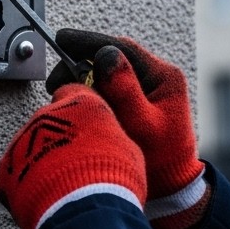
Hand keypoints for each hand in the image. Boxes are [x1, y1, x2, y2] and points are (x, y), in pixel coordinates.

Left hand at [0, 83, 146, 228]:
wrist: (85, 213)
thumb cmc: (114, 181)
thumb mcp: (129, 150)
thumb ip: (110, 136)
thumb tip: (107, 142)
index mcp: (79, 104)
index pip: (72, 91)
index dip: (78, 109)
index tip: (83, 124)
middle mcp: (46, 116)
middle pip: (49, 121)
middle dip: (59, 139)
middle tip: (75, 164)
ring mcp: (22, 141)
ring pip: (29, 147)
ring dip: (41, 161)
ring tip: (60, 187)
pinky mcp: (5, 169)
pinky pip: (15, 173)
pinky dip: (25, 184)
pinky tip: (44, 199)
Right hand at [47, 30, 208, 228]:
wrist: (172, 189)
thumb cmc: (162, 161)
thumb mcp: (141, 124)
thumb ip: (125, 90)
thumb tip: (105, 55)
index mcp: (163, 77)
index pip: (122, 48)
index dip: (89, 41)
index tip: (62, 40)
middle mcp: (156, 78)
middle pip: (112, 57)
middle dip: (81, 64)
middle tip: (57, 81)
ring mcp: (147, 89)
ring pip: (108, 72)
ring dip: (84, 79)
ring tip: (65, 94)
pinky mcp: (137, 102)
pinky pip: (109, 88)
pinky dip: (91, 91)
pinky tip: (79, 103)